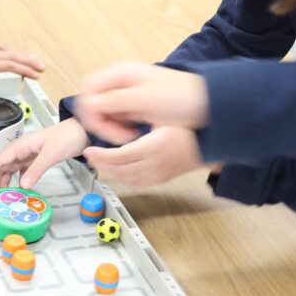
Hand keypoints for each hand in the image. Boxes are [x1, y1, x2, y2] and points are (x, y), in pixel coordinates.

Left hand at [0, 40, 44, 79]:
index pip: (10, 66)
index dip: (24, 70)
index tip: (35, 75)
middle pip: (12, 57)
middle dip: (28, 62)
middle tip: (41, 66)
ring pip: (5, 51)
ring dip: (19, 55)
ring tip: (31, 57)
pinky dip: (1, 47)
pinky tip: (6, 49)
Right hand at [0, 119, 88, 191]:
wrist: (81, 132)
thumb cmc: (67, 136)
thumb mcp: (50, 154)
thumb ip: (36, 169)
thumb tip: (23, 184)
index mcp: (22, 145)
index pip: (0, 159)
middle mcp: (23, 149)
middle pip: (2, 165)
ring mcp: (29, 154)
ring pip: (10, 168)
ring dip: (4, 180)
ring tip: (0, 193)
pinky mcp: (36, 159)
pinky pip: (21, 170)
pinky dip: (17, 180)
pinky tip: (18, 187)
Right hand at [75, 62, 209, 143]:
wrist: (209, 105)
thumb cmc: (182, 97)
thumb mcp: (145, 100)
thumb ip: (114, 101)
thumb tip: (90, 105)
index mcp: (121, 74)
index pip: (89, 91)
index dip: (91, 111)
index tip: (101, 127)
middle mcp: (121, 82)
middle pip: (94, 102)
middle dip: (101, 121)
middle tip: (118, 136)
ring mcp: (128, 95)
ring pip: (104, 113)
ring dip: (111, 127)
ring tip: (127, 137)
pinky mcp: (135, 107)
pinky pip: (116, 119)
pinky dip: (119, 129)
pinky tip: (132, 135)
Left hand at [82, 127, 204, 187]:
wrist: (208, 144)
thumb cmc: (187, 127)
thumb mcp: (163, 116)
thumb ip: (140, 116)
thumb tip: (115, 111)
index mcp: (155, 147)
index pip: (120, 156)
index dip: (101, 154)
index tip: (89, 148)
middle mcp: (156, 164)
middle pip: (120, 170)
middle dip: (100, 163)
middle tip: (88, 154)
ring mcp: (158, 175)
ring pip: (126, 179)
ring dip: (108, 171)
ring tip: (97, 160)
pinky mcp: (160, 179)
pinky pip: (136, 183)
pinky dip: (121, 178)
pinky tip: (114, 170)